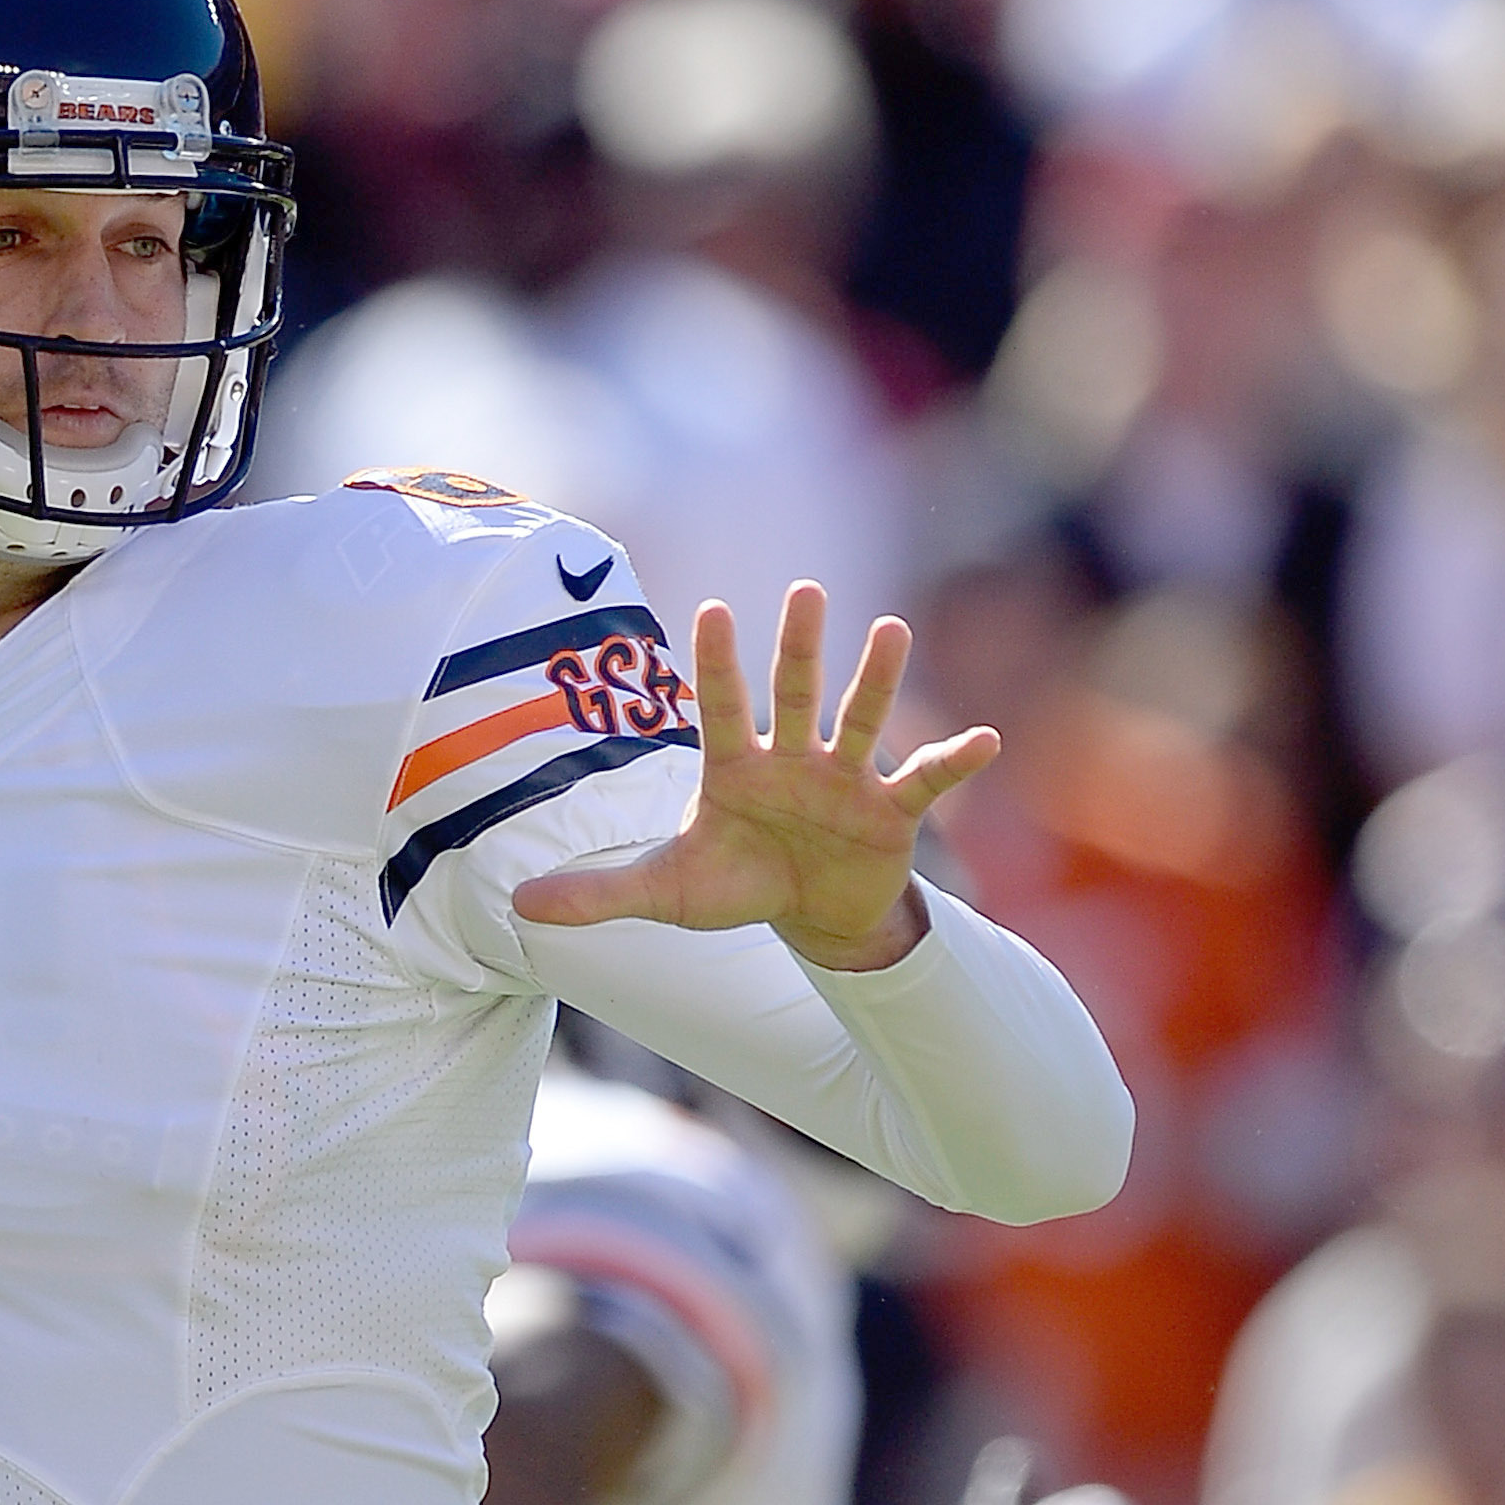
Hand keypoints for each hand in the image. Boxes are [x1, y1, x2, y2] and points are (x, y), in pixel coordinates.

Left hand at [511, 583, 999, 970]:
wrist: (809, 915)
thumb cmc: (736, 885)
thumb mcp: (665, 894)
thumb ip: (599, 893)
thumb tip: (519, 908)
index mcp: (735, 767)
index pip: (722, 706)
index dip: (719, 663)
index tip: (715, 609)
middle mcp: (792, 759)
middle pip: (794, 694)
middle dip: (798, 647)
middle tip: (805, 589)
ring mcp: (845, 780)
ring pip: (860, 719)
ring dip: (876, 679)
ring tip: (890, 628)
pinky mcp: (890, 812)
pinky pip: (925, 781)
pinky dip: (954, 762)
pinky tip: (985, 740)